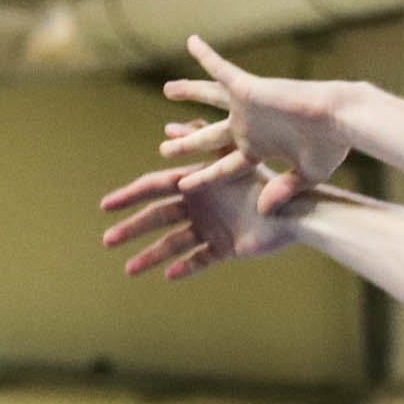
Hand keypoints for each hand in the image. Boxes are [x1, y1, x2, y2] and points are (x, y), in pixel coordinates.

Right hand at [100, 154, 302, 278]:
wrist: (297, 211)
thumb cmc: (265, 182)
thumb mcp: (232, 158)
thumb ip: (203, 141)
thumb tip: (168, 128)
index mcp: (195, 183)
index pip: (155, 188)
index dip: (130, 196)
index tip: (105, 205)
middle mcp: (198, 206)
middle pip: (157, 218)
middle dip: (132, 228)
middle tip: (107, 240)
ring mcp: (209, 228)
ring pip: (173, 244)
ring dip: (151, 256)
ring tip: (129, 270)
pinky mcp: (224, 249)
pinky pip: (199, 260)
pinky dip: (184, 268)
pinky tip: (168, 276)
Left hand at [155, 35, 358, 211]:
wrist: (340, 119)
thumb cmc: (330, 147)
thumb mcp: (306, 175)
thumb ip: (282, 189)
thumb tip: (262, 210)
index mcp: (261, 148)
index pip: (226, 164)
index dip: (205, 175)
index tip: (184, 184)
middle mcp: (250, 125)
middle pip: (210, 134)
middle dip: (187, 140)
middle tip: (164, 146)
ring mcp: (247, 106)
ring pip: (210, 96)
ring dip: (189, 92)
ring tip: (168, 90)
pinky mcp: (249, 87)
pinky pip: (221, 68)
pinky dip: (206, 55)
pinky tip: (191, 41)